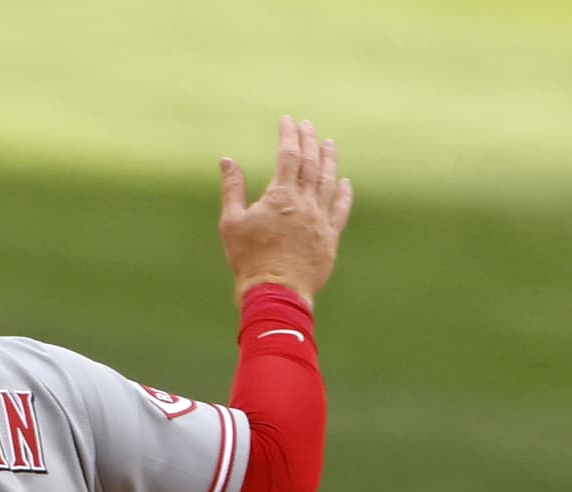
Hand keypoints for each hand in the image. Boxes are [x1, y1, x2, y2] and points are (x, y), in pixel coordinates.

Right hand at [218, 115, 351, 302]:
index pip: (288, 155)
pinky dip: (343, 194)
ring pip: (328, 182)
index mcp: (280, 196)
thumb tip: (227, 160)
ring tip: (329, 144)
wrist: (275, 291)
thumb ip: (233, 189)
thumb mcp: (232, 222)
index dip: (288, 135)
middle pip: (310, 163)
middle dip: (309, 141)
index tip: (287, 120)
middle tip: (308, 125)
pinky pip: (340, 210)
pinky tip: (345, 183)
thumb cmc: (249, 259)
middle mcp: (304, 202)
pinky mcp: (329, 237)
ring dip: (329, 160)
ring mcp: (320, 219)